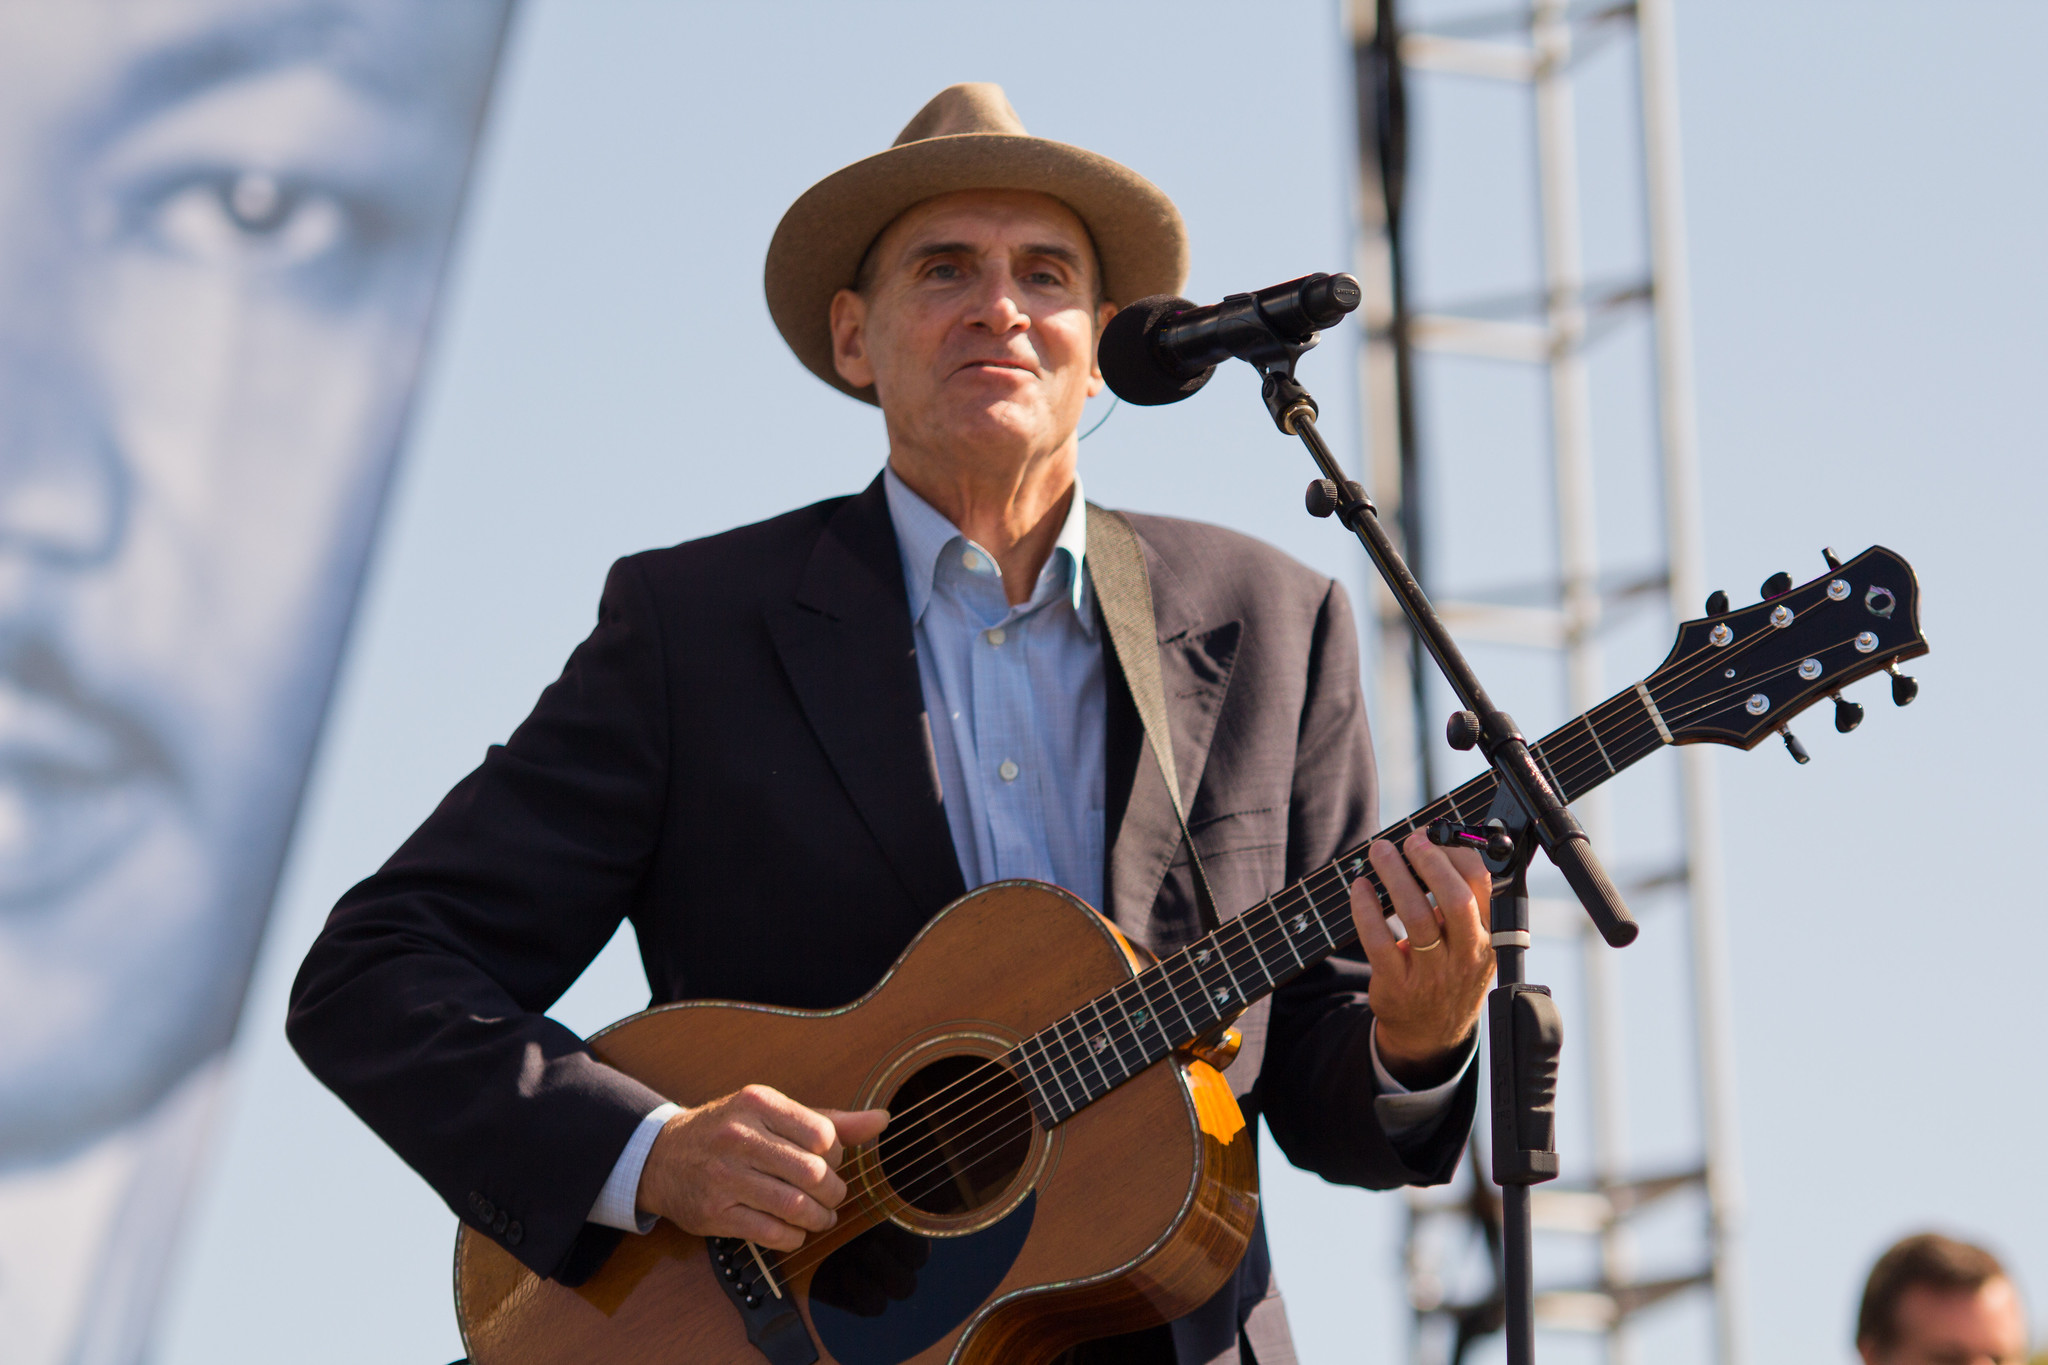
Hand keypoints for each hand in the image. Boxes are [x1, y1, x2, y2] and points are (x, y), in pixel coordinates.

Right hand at [635, 1084, 887, 1250]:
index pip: (822, 1135)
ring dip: (818, 1219)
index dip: (835, 1156)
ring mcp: (724, 1176)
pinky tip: (794, 1231)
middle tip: (832, 1197)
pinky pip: (770, 1232)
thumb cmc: (728, 1130)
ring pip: (794, 1206)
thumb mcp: (772, 1113)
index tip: (829, 1163)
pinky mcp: (714, 1212)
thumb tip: (882, 1120)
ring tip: (820, 1217)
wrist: (661, 1155)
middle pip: (812, 1173)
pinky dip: (793, 1237)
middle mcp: (739, 1136)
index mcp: (758, 1103)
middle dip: (833, 1192)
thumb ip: (829, 1120)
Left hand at [1353, 829, 1494, 1088]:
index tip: (1435, 835)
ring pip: (1415, 916)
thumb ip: (1462, 904)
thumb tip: (1436, 845)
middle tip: (1411, 840)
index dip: (1458, 853)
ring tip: (1380, 851)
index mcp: (1489, 938)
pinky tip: (1360, 888)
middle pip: (1455, 901)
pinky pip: (1379, 941)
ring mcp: (1432, 974)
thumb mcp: (1472, 944)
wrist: (1430, 1034)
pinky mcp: (1397, 985)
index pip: (1484, 886)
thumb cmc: (1449, 973)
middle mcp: (1465, 957)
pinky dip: (1366, 909)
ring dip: (1395, 876)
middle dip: (1431, 862)